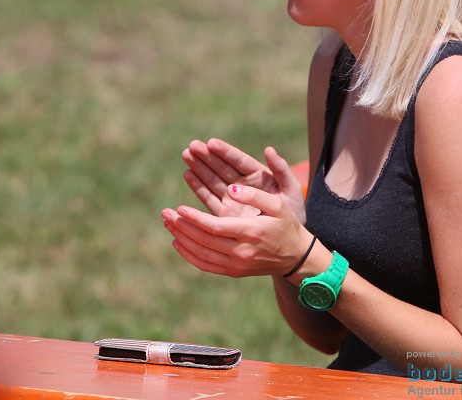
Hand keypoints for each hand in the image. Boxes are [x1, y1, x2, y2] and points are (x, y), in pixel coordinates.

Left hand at [162, 184, 313, 277]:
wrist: (296, 256)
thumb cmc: (287, 225)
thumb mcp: (278, 205)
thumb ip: (254, 195)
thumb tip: (231, 188)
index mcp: (251, 233)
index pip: (215, 228)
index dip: (195, 219)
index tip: (179, 208)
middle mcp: (241, 252)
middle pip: (204, 240)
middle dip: (182, 226)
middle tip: (165, 213)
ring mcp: (236, 265)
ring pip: (201, 254)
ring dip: (182, 239)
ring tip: (167, 224)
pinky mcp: (233, 272)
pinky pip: (206, 266)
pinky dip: (189, 255)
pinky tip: (178, 243)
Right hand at [181, 138, 305, 222]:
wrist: (289, 239)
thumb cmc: (293, 211)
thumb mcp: (291, 189)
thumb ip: (281, 170)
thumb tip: (269, 149)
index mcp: (258, 175)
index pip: (239, 161)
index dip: (225, 152)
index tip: (211, 143)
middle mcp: (242, 184)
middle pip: (221, 167)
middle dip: (207, 156)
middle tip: (192, 146)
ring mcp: (232, 198)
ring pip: (212, 179)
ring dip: (199, 167)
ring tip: (186, 154)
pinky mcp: (224, 213)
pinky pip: (209, 198)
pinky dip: (198, 187)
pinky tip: (188, 174)